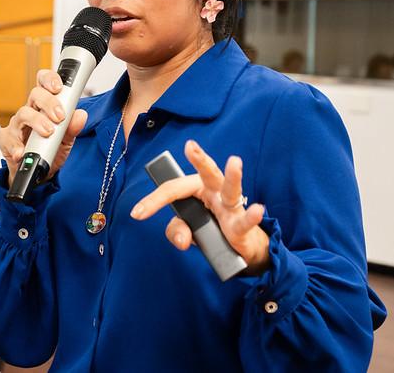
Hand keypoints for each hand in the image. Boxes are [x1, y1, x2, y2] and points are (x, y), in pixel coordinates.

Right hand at [0, 69, 87, 183]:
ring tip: (47, 132)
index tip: (58, 87)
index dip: (49, 79)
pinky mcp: (7, 140)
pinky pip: (9, 139)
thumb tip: (81, 115)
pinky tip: (23, 152)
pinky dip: (16, 146)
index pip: (43, 84)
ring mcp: (17, 125)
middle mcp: (30, 112)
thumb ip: (72, 129)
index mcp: (44, 107)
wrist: (37, 175)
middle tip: (59, 116)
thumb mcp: (65, 142)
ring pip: (22, 113)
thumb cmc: (49, 151)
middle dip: (48, 102)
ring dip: (36, 121)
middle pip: (34, 94)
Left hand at [131, 140, 270, 274]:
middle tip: (190, 146)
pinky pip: (245, 220)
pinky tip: (257, 210)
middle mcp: (214, 192)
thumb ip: (177, 231)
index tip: (136, 214)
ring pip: (230, 189)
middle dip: (199, 159)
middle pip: (207, 173)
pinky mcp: (241, 224)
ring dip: (233, 176)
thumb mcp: (187, 229)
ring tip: (235, 161)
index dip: (153, 201)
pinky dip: (252, 216)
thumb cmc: (210, 228)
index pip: (173, 190)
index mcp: (197, 189)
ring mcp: (230, 206)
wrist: (237, 247)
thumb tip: (181, 241)